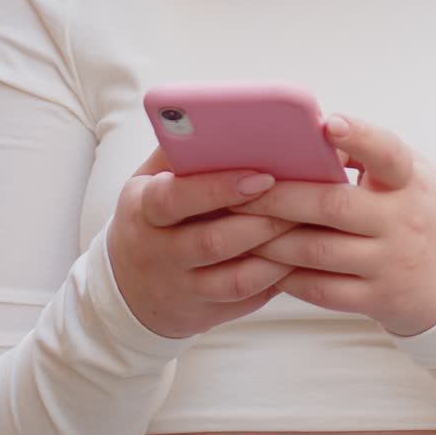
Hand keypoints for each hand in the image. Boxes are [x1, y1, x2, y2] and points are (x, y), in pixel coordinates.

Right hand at [107, 146, 297, 337]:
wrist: (129, 290)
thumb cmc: (153, 218)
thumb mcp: (150, 181)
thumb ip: (180, 152)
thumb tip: (223, 120)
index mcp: (143, 210)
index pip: (176, 198)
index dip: (219, 187)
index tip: (262, 175)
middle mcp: (159, 253)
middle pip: (212, 241)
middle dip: (261, 220)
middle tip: (301, 200)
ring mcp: (182, 289)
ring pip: (235, 277)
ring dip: (275, 252)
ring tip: (306, 224)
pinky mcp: (206, 314)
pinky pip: (247, 300)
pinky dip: (276, 279)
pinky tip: (299, 255)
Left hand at [230, 116, 435, 337]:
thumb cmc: (421, 214)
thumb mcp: (412, 176)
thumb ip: (368, 155)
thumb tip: (310, 135)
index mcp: (410, 181)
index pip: (388, 153)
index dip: (359, 138)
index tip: (328, 125)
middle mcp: (402, 221)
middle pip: (333, 206)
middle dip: (280, 197)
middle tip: (240, 189)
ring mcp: (389, 263)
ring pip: (318, 251)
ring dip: (272, 239)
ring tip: (237, 226)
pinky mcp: (377, 299)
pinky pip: (322, 289)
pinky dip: (288, 277)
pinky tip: (263, 263)